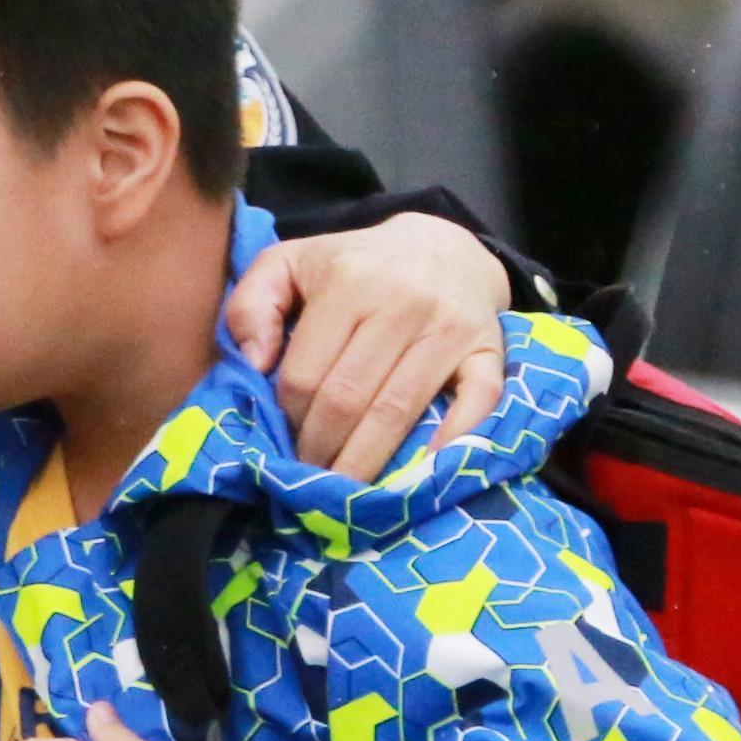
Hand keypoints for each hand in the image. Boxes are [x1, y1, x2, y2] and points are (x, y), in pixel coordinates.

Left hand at [225, 209, 514, 480]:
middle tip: (310, 479)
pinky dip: (453, 439)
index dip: (288, 418)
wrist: (442, 247)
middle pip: (349, 399)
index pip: (305, 374)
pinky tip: (423, 471)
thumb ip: (251, 305)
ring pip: (399, 411)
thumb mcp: (290, 263)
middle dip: (322, 449)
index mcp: (347, 281)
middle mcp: (402, 302)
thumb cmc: (354, 266)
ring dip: (367, 462)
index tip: (283, 441)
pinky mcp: (488, 348)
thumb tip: (253, 363)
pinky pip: (477, 400)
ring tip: (347, 494)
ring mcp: (449, 327)